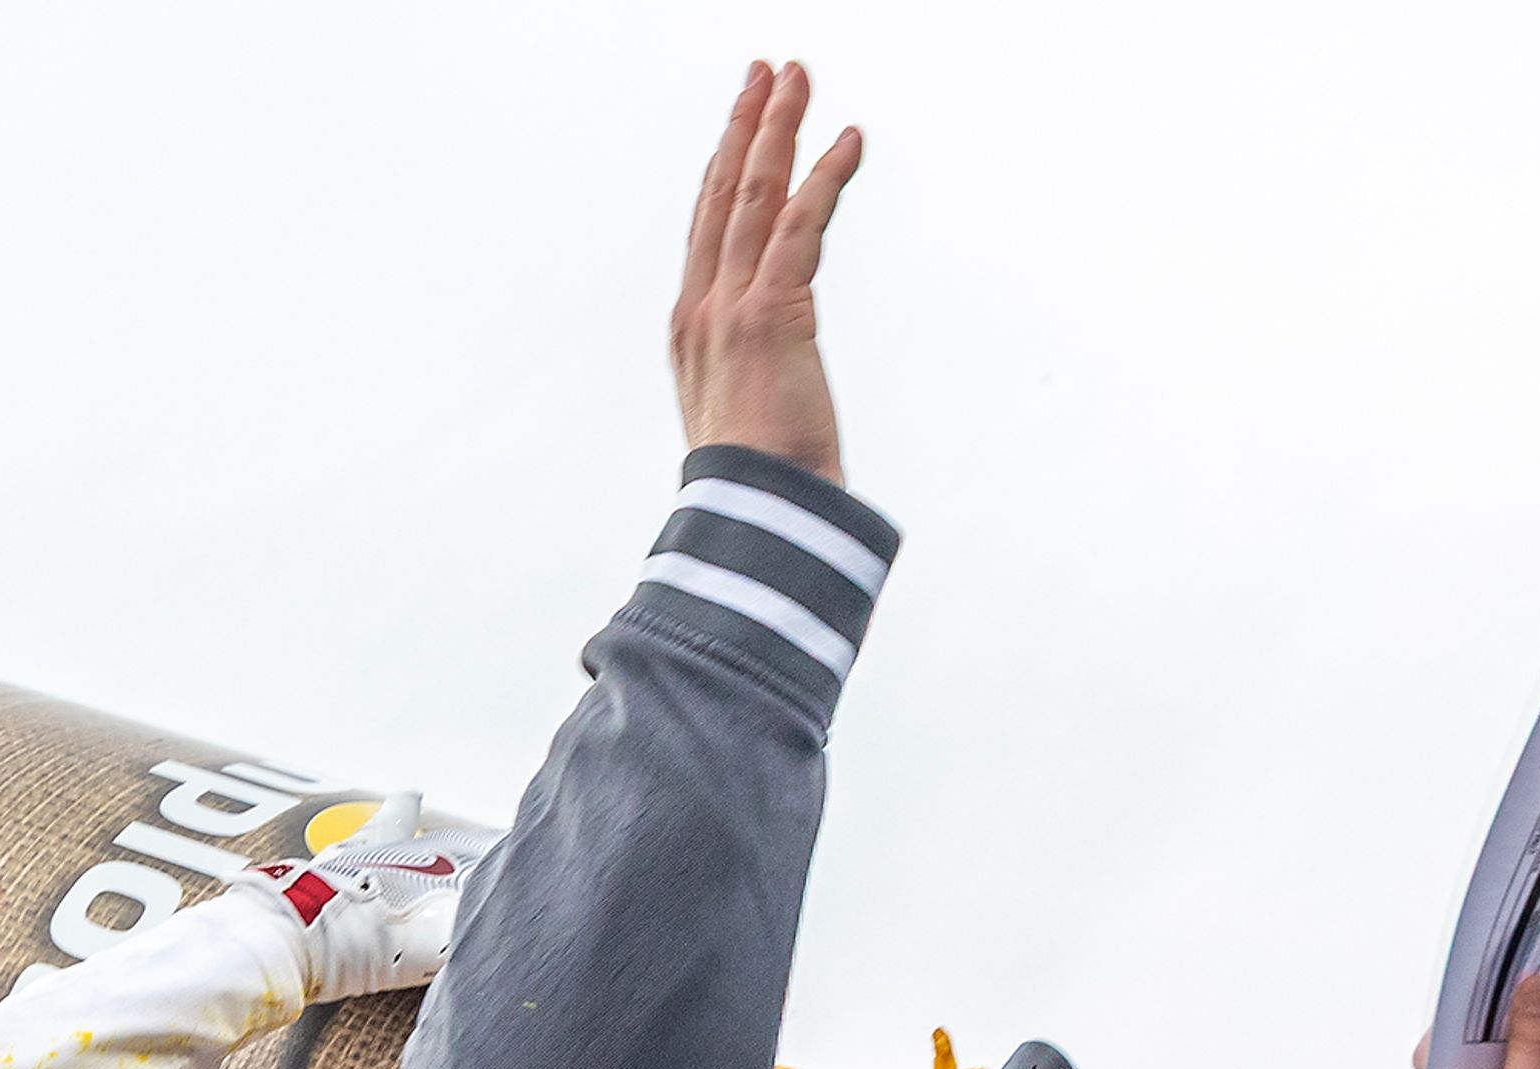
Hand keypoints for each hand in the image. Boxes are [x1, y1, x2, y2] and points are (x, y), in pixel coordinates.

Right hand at [670, 63, 862, 484]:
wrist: (762, 524)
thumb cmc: (762, 490)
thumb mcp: (743, 422)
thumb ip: (751, 384)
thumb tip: (773, 381)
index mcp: (690, 331)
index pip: (706, 231)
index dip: (722, 169)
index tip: (740, 126)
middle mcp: (701, 310)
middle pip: (721, 195)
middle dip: (744, 127)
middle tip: (766, 73)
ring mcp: (729, 310)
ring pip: (753, 195)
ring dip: (777, 128)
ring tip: (797, 77)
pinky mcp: (771, 314)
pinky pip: (800, 225)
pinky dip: (826, 176)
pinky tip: (849, 139)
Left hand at [1416, 971, 1539, 1068]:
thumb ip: (1530, 1048)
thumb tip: (1536, 984)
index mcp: (1441, 1062)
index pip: (1466, 995)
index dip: (1500, 963)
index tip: (1535, 934)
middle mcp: (1461, 1056)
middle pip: (1496, 998)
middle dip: (1532, 975)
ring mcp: (1493, 1063)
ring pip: (1525, 1013)